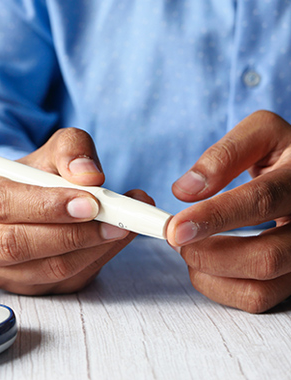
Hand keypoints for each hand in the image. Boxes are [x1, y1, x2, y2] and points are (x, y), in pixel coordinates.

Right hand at [0, 128, 151, 294]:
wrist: (25, 201)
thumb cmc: (31, 176)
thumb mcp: (50, 150)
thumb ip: (70, 150)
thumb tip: (89, 176)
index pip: (1, 203)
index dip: (46, 205)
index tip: (90, 202)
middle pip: (15, 245)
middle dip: (71, 234)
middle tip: (114, 220)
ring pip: (43, 270)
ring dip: (91, 250)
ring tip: (124, 226)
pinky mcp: (22, 288)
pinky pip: (62, 282)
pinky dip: (96, 261)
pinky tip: (114, 240)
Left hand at [167, 110, 290, 312]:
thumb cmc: (282, 154)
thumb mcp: (260, 134)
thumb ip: (224, 155)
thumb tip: (186, 190)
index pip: (261, 201)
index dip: (214, 217)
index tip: (176, 228)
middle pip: (266, 257)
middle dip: (208, 254)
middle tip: (176, 237)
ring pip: (261, 287)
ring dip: (209, 272)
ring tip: (188, 248)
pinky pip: (258, 299)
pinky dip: (219, 287)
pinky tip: (204, 264)